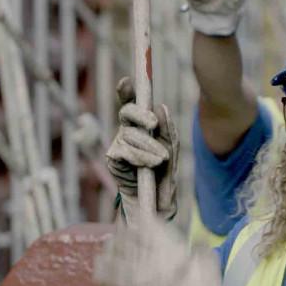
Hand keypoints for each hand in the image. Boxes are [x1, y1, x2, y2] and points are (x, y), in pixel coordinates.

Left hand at [93, 217, 247, 285]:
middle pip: (133, 239)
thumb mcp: (209, 259)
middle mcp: (154, 257)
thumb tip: (198, 242)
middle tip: (122, 230)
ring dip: (114, 248)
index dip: (143, 219)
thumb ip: (200, 248)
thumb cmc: (209, 285)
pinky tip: (97, 269)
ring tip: (107, 243)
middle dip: (126, 233)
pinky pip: (119, 280)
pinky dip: (107, 273)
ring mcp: (146, 274)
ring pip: (122, 256)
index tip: (140, 216)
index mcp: (171, 246)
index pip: (151, 226)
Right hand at [105, 77, 177, 221]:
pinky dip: (140, 158)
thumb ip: (168, 130)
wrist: (155, 204)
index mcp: (141, 127)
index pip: (131, 104)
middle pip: (126, 112)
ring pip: (131, 135)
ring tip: (161, 160)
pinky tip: (148, 167)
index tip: (127, 81)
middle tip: (153, 124)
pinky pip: (125, 151)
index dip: (127, 91)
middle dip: (140, 114)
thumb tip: (161, 107)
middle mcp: (127, 132)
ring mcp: (118, 145)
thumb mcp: (172, 150)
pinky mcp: (113, 160)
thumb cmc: (163, 176)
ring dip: (149, 147)